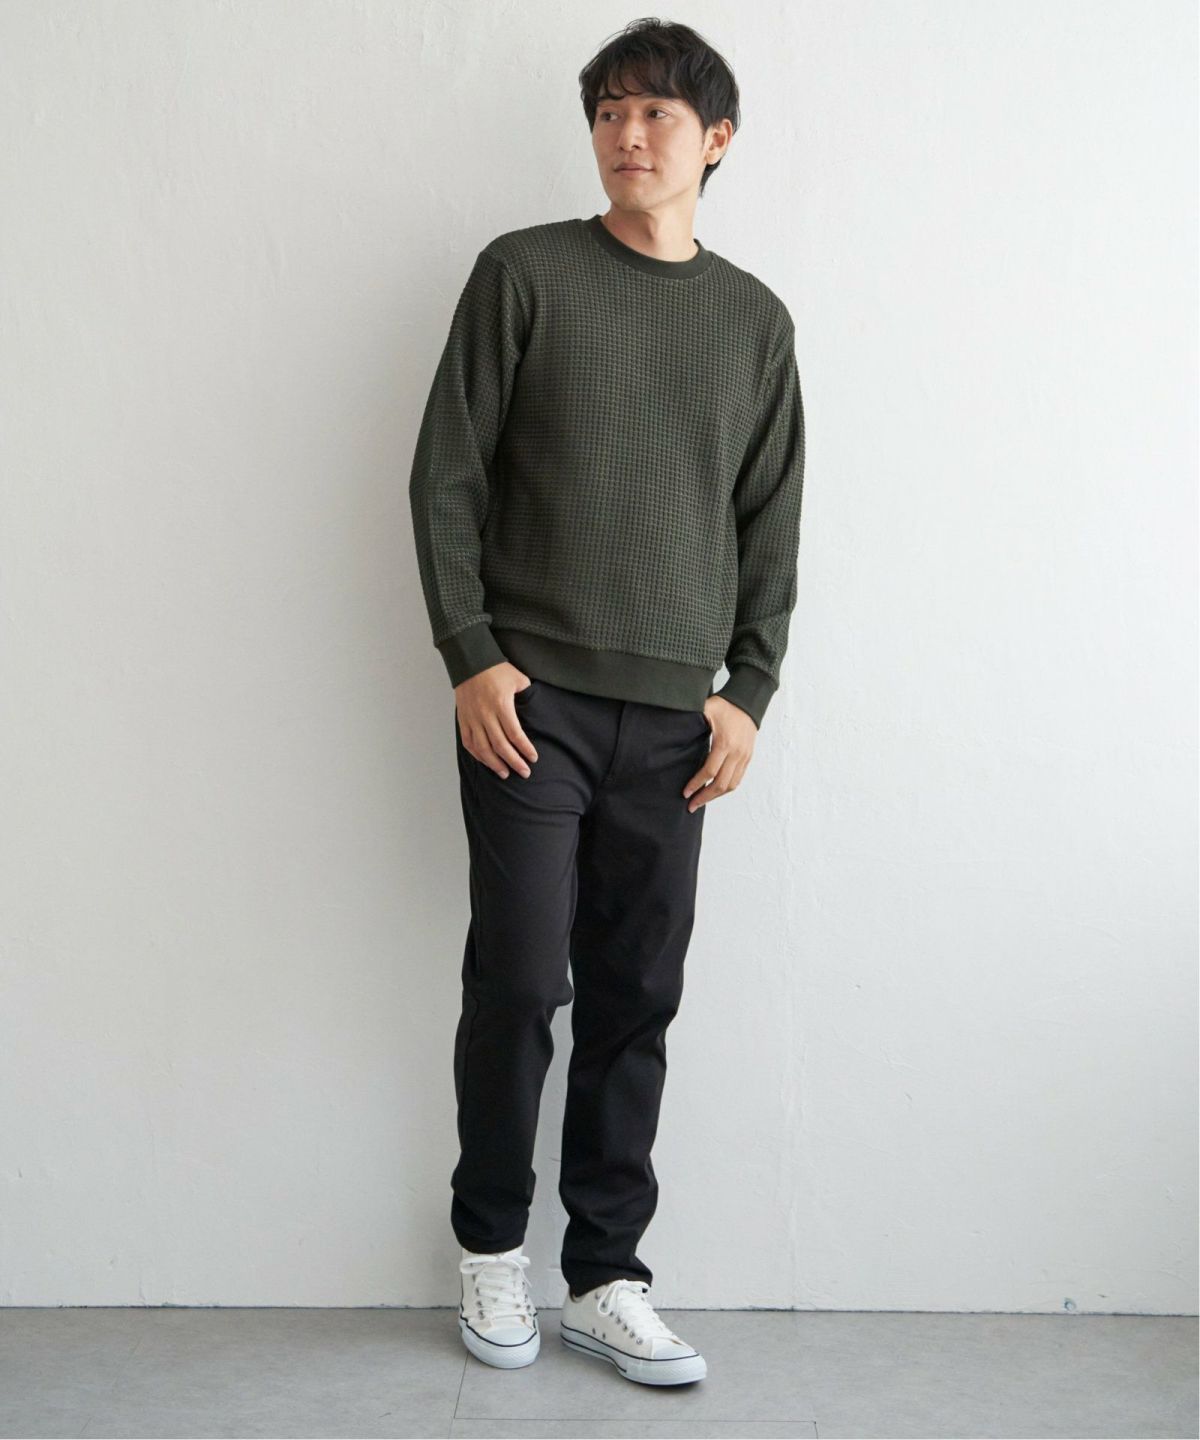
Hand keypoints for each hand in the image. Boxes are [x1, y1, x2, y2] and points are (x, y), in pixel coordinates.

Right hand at [455, 664, 538, 778]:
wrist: (470, 662)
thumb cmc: (496, 670)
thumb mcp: (518, 678)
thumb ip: (528, 695)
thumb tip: (536, 709)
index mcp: (501, 705)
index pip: (515, 734)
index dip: (525, 749)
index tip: (533, 758)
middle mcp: (485, 714)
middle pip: (500, 746)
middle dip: (514, 762)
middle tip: (524, 772)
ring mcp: (472, 718)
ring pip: (483, 748)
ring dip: (495, 764)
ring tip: (505, 774)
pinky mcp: (463, 719)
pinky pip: (469, 743)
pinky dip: (478, 755)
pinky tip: (487, 762)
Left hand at [683, 696, 756, 811]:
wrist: (747, 702)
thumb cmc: (724, 705)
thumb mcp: (706, 709)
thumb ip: (692, 720)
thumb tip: (672, 731)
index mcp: (724, 743)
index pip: (709, 771)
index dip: (696, 784)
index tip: (685, 793)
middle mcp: (736, 753)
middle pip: (721, 784)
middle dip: (705, 797)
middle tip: (691, 805)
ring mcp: (744, 757)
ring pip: (732, 785)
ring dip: (716, 796)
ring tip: (702, 801)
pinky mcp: (748, 758)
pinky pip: (738, 779)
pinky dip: (726, 788)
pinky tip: (715, 791)